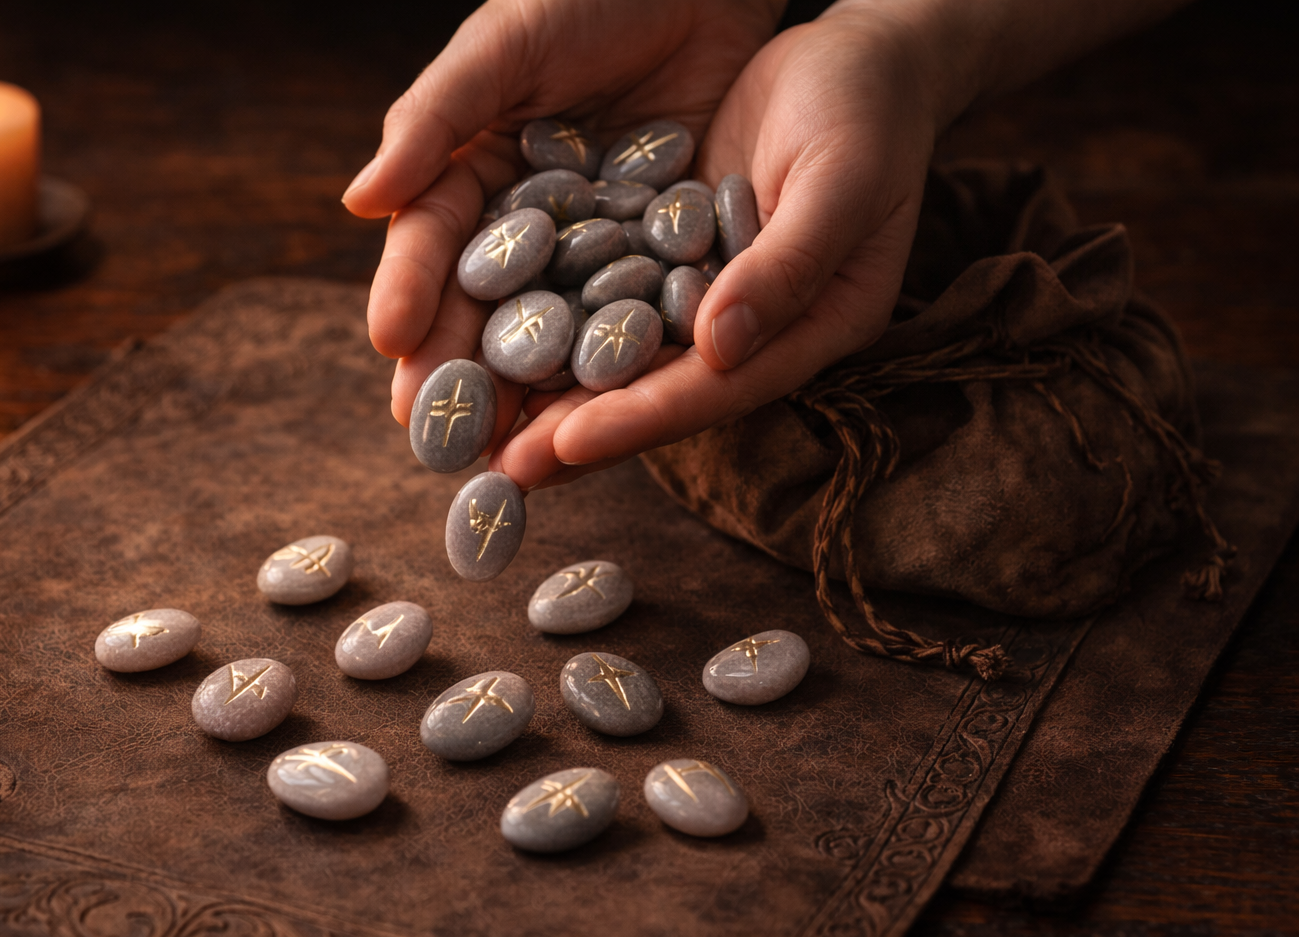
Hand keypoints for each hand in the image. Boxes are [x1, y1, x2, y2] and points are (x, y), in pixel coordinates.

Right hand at [341, 0, 784, 453]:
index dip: (410, 290)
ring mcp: (594, 243)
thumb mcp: (501, 46)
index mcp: (472, 171)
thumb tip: (357, 201)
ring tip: (510, 449)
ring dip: (533, 391)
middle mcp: (527, 219)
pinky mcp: (661, 253)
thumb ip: (433, 119)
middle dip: (463, 368)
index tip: (391, 342)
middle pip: (488, 304)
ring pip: (557, 324)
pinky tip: (606, 412)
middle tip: (439, 433)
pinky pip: (636, 313)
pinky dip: (618, 363)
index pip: (432, 241)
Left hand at [496, 4, 951, 487]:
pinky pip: (602, 296)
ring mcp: (703, 294)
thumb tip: (721, 348)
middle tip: (498, 473)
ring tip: (475, 433)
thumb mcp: (842, 179)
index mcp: (808, 330)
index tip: (565, 447)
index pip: (714, 390)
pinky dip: (550, 321)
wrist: (858, 56)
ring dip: (550, 394)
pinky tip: (487, 339)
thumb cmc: (869, 112)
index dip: (640, 420)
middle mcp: (750, 329)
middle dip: (576, 433)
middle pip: (656, 392)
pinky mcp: (665, 253)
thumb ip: (788, 265)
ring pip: (620, 356)